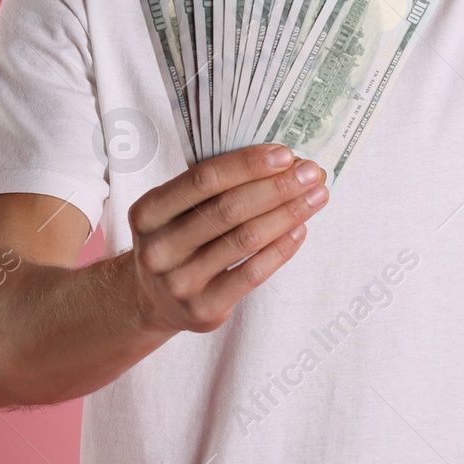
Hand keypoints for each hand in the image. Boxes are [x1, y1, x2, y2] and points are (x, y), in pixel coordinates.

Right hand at [126, 143, 327, 333]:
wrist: (153, 302)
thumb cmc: (178, 240)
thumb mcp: (176, 210)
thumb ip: (215, 187)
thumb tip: (282, 163)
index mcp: (147, 212)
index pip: (203, 179)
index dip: (247, 164)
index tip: (284, 154)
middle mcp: (158, 248)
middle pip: (228, 209)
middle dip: (276, 187)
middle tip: (311, 172)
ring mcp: (179, 282)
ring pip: (245, 239)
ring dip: (287, 213)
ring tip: (316, 196)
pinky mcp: (203, 309)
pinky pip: (252, 273)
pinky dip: (281, 248)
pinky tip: (300, 229)